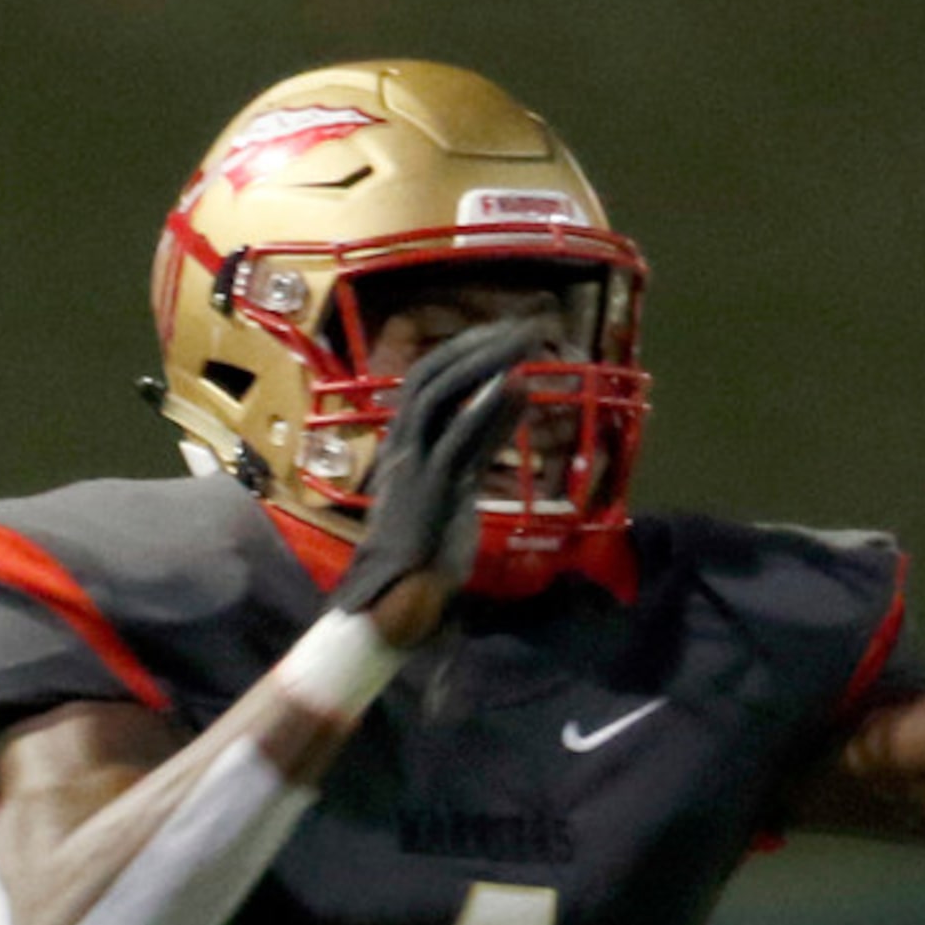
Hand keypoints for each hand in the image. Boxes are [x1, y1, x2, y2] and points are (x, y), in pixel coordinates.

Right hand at [330, 318, 537, 632]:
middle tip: (526, 326)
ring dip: (484, 364)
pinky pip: (459, 438)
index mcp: (404, 443)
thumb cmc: (427, 547)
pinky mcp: (432, 488)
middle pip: (432, 376)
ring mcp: (414, 464)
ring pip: (441, 397)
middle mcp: (403, 445)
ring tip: (525, 343)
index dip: (467, 352)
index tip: (505, 334)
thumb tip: (515, 395)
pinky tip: (520, 385)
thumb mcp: (459, 481)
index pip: (431, 381)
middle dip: (478, 345)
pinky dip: (488, 409)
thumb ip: (480, 440)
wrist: (398, 598)